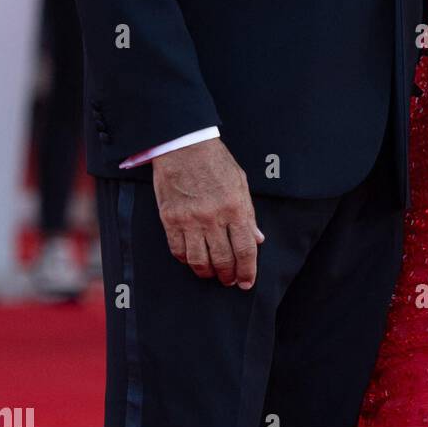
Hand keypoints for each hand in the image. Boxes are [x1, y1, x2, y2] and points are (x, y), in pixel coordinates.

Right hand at [152, 138, 264, 288]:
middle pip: (223, 259)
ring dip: (207, 273)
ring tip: (212, 274)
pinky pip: (178, 250)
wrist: (184, 145)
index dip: (248, 270)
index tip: (247, 282)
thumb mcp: (240, 182)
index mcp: (235, 207)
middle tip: (229, 280)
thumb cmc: (215, 161)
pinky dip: (186, 260)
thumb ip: (248, 213)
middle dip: (228, 275)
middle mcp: (213, 217)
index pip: (245, 249)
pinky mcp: (170, 219)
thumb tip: (257, 239)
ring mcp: (190, 219)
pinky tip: (192, 260)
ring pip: (199, 261)